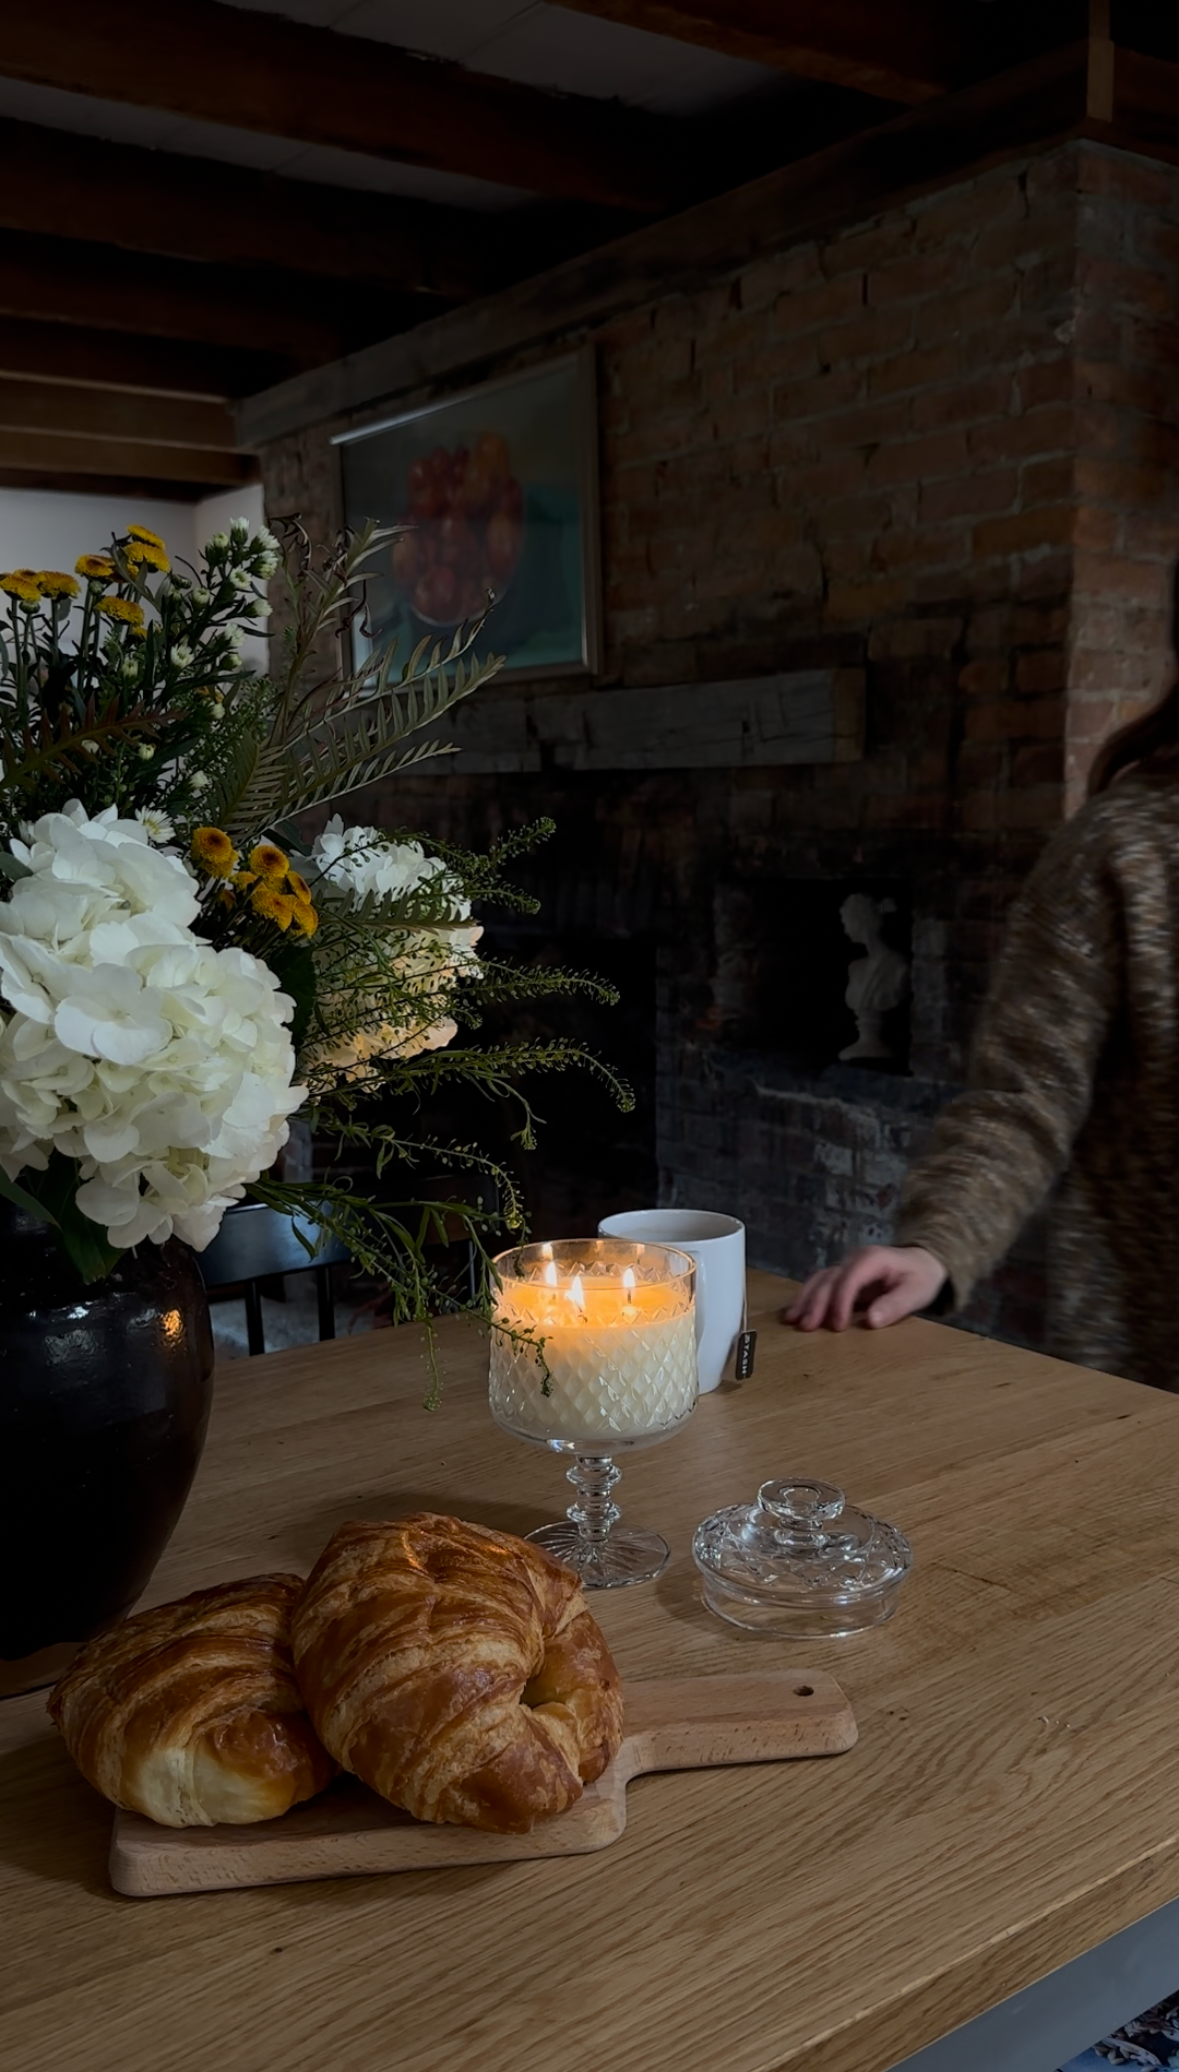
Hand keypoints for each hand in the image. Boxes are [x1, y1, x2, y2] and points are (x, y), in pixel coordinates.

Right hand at [781, 1246, 947, 1331]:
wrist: (923, 1262)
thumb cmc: (921, 1278)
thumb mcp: (917, 1292)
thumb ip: (896, 1305)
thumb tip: (870, 1320)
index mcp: (872, 1259)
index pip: (849, 1279)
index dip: (840, 1302)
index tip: (837, 1327)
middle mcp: (854, 1259)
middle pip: (829, 1279)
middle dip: (816, 1303)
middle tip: (806, 1328)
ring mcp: (846, 1266)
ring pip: (819, 1280)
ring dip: (804, 1300)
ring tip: (791, 1321)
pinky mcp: (842, 1276)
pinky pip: (820, 1284)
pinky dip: (807, 1298)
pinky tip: (795, 1313)